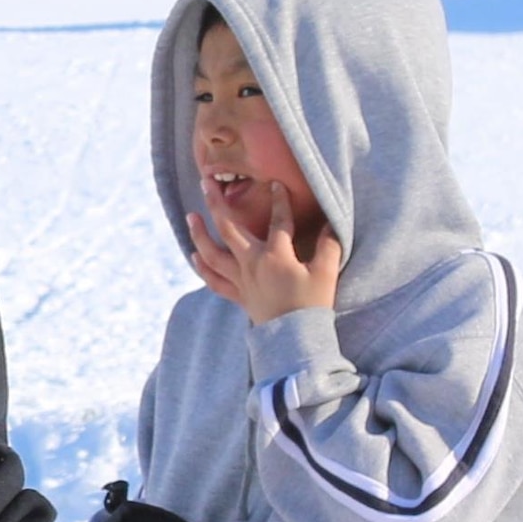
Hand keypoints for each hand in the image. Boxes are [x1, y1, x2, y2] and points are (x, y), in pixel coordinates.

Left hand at [187, 187, 345, 320]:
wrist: (296, 340)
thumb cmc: (312, 305)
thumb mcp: (326, 274)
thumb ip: (328, 245)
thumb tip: (332, 222)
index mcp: (276, 255)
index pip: (278, 221)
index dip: (280, 201)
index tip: (276, 184)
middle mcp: (253, 264)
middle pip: (229, 228)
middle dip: (216, 203)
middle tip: (206, 182)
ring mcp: (242, 280)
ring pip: (212, 254)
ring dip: (199, 234)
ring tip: (190, 216)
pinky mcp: (239, 296)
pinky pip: (214, 281)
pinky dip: (203, 268)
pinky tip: (195, 256)